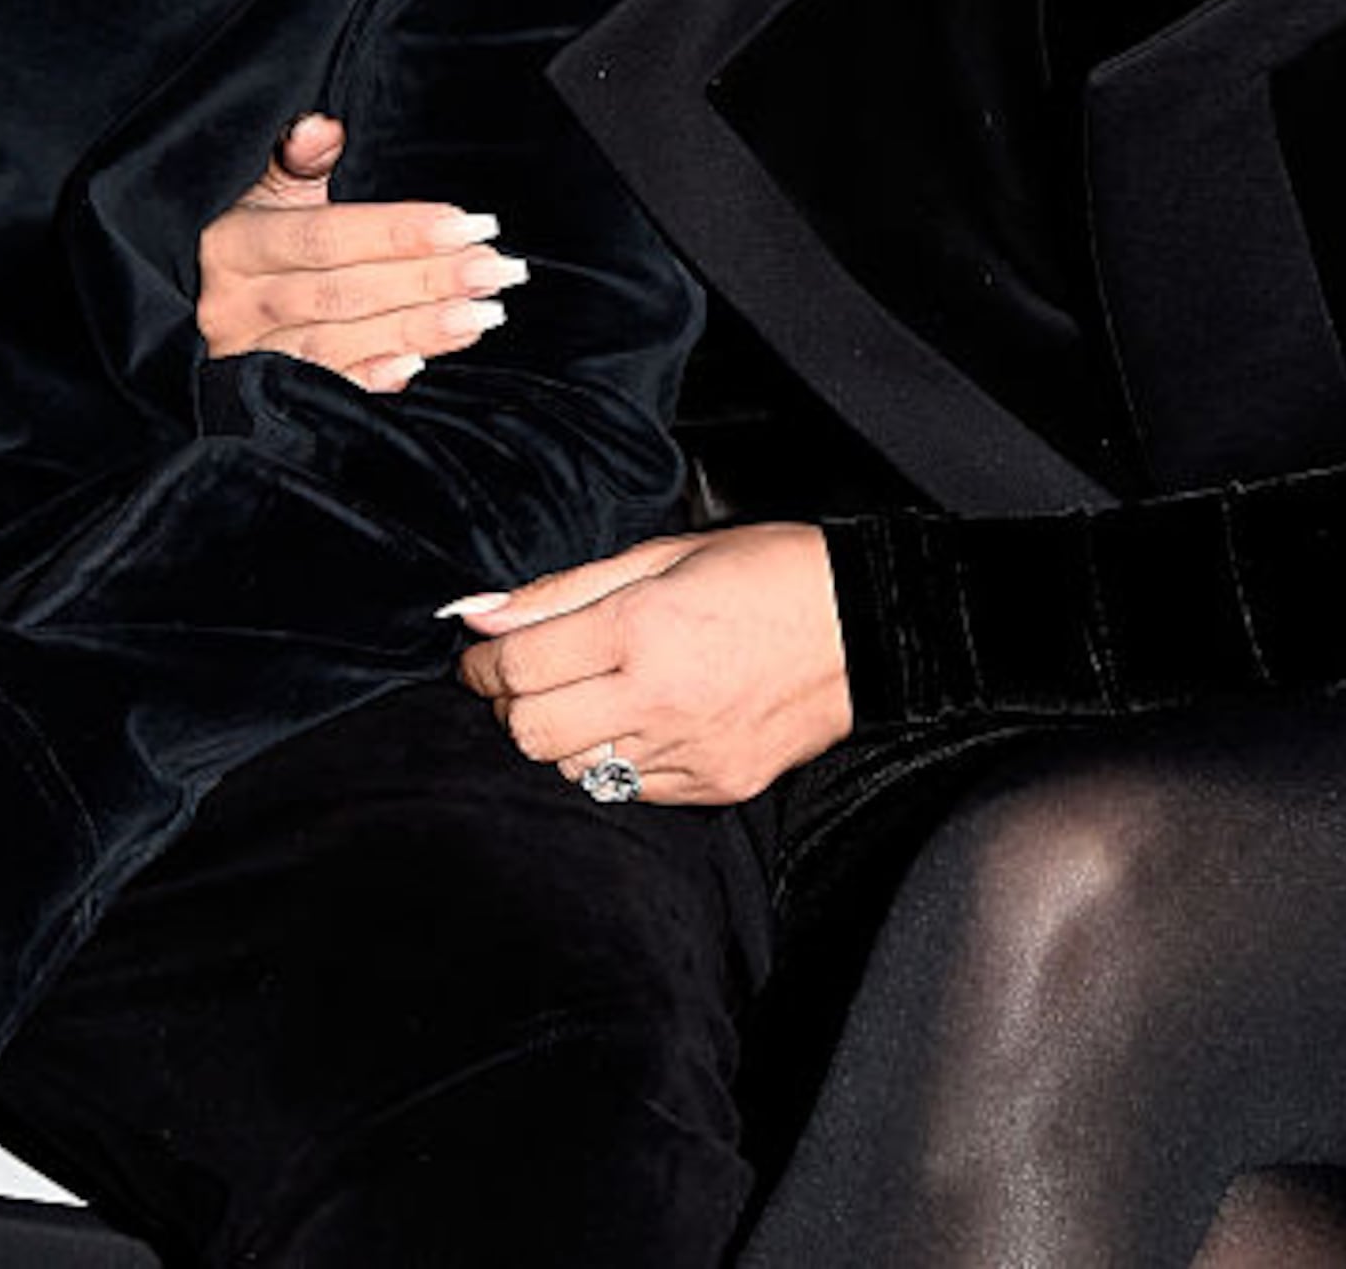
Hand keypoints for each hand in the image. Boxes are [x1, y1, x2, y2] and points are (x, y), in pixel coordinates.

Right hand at [195, 112, 528, 389]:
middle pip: (341, 293)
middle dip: (425, 280)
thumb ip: (297, 161)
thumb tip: (319, 126)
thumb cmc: (252, 238)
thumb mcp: (267, 194)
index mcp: (233, 244)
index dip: (397, 232)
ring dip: (417, 330)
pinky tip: (421, 364)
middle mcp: (233, 303)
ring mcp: (247, 355)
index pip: (324, 237)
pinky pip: (327, 390)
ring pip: (339, 344)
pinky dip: (374, 378)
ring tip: (483, 314)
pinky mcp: (264, 396)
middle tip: (495, 270)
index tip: (466, 224)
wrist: (203, 303)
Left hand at [451, 525, 853, 806]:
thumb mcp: (662, 555)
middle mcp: (661, 697)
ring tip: (587, 696)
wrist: (868, 625)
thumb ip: (563, 590)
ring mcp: (690, 750)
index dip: (480, 664)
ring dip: (563, 735)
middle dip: (511, 705)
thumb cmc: (769, 573)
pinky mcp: (716, 784)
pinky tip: (636, 721)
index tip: (478, 657)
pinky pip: (631, 790)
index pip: (519, 665)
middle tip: (524, 679)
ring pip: (576, 768)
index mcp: (642, 627)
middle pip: (532, 731)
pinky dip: (616, 759)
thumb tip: (480, 613)